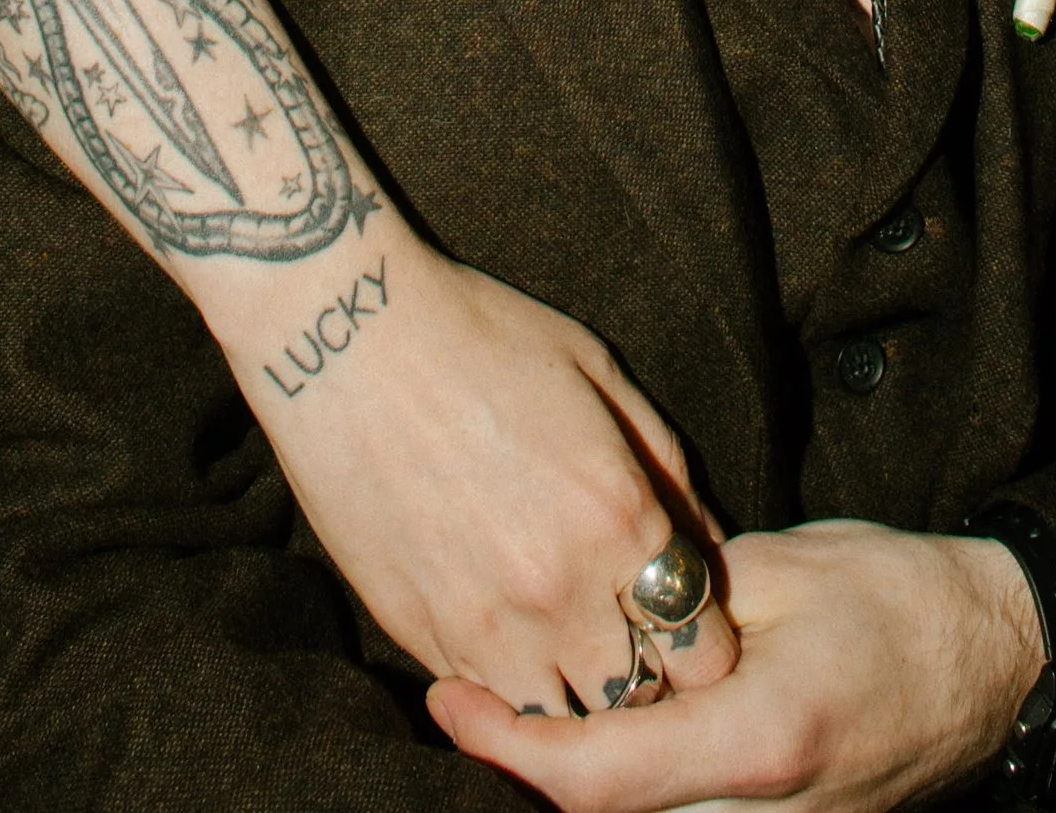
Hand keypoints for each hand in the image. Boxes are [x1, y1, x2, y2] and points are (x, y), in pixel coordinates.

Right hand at [217, 237, 737, 712]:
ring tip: (564, 632)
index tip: (682, 614)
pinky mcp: (421, 636)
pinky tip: (504, 626)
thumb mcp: (599, 374)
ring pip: (564, 720)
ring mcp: (486, 625)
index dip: (703, 642)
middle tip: (626, 627)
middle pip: (642, 699)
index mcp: (619, 518)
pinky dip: (508, 682)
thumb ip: (667, 470)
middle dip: (647, 672)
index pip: (703, 653)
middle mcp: (562, 590)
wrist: (347, 338)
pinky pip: (490, 703)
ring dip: (575, 687)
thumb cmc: (480, 336)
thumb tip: (708, 547)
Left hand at [432, 518, 1042, 811]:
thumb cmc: (900, 600)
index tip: (448, 699)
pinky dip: (637, 781)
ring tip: (530, 697)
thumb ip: (683, 604)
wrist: (999, 665)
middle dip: (534, 762)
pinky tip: (613, 720)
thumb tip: (602, 608)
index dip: (508, 745)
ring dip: (584, 774)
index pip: (595, 778)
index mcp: (754, 741)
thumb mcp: (783, 569)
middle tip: (472, 689)